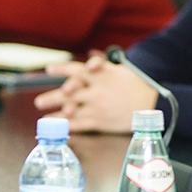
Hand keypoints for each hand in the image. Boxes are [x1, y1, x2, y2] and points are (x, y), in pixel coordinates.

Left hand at [34, 55, 156, 133]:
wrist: (153, 105)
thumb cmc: (138, 87)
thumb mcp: (121, 71)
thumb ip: (103, 68)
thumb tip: (89, 65)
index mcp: (101, 75)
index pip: (76, 69)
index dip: (61, 69)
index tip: (49, 70)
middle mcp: (96, 90)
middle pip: (68, 92)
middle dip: (52, 97)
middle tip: (38, 101)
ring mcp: (97, 107)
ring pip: (70, 109)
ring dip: (55, 113)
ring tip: (43, 117)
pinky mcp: (100, 121)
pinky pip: (79, 124)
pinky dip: (66, 126)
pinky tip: (58, 127)